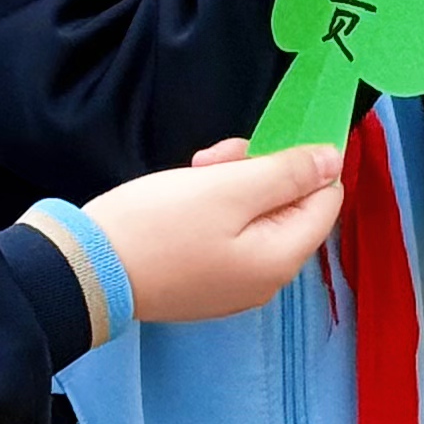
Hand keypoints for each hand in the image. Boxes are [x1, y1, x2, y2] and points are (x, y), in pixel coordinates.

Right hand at [81, 141, 344, 324]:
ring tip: (195, 169)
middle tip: (216, 156)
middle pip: (290, 206)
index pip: (326, 199)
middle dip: (259, 169)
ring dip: (233, 182)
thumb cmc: (160, 225)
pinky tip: (185, 192)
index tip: (264, 139)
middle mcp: (267, 279)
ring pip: (257, 214)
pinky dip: (215, 206)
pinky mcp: (205, 279)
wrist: (89, 270)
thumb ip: (288, 173)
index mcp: (282, 259)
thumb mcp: (229, 188)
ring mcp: (235, 283)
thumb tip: (334, 160)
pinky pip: (231, 233)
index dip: (305, 161)